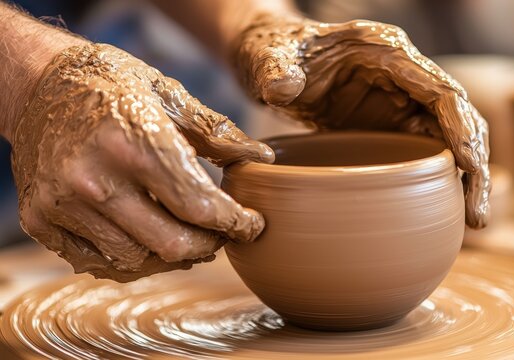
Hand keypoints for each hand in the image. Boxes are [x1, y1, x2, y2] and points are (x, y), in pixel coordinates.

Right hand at [11, 43, 273, 281]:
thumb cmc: (110, 83)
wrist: (36, 83)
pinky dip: (133, 260)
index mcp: (133, 143)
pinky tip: (150, 241)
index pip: (199, 206)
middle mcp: (94, 179)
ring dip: (174, 257)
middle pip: (171, 244)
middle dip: (210, 245)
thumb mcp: (168, 94)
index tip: (253, 225)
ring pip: (136, 261)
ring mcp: (63, 205)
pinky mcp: (41, 220)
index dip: (235, 223)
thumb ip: (217, 132)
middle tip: (224, 234)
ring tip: (191, 238)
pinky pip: (98, 263)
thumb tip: (262, 158)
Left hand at [235, 16, 489, 227]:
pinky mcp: (388, 126)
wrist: (270, 59)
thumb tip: (283, 88)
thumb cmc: (273, 49)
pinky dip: (439, 181)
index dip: (461, 127)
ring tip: (473, 225)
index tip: (471, 166)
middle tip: (477, 217)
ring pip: (447, 140)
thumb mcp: (268, 55)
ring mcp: (399, 102)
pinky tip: (445, 213)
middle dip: (475, 165)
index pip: (440, 90)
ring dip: (465, 180)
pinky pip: (424, 154)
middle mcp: (403, 77)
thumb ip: (276, 68)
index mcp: (386, 52)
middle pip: (458, 119)